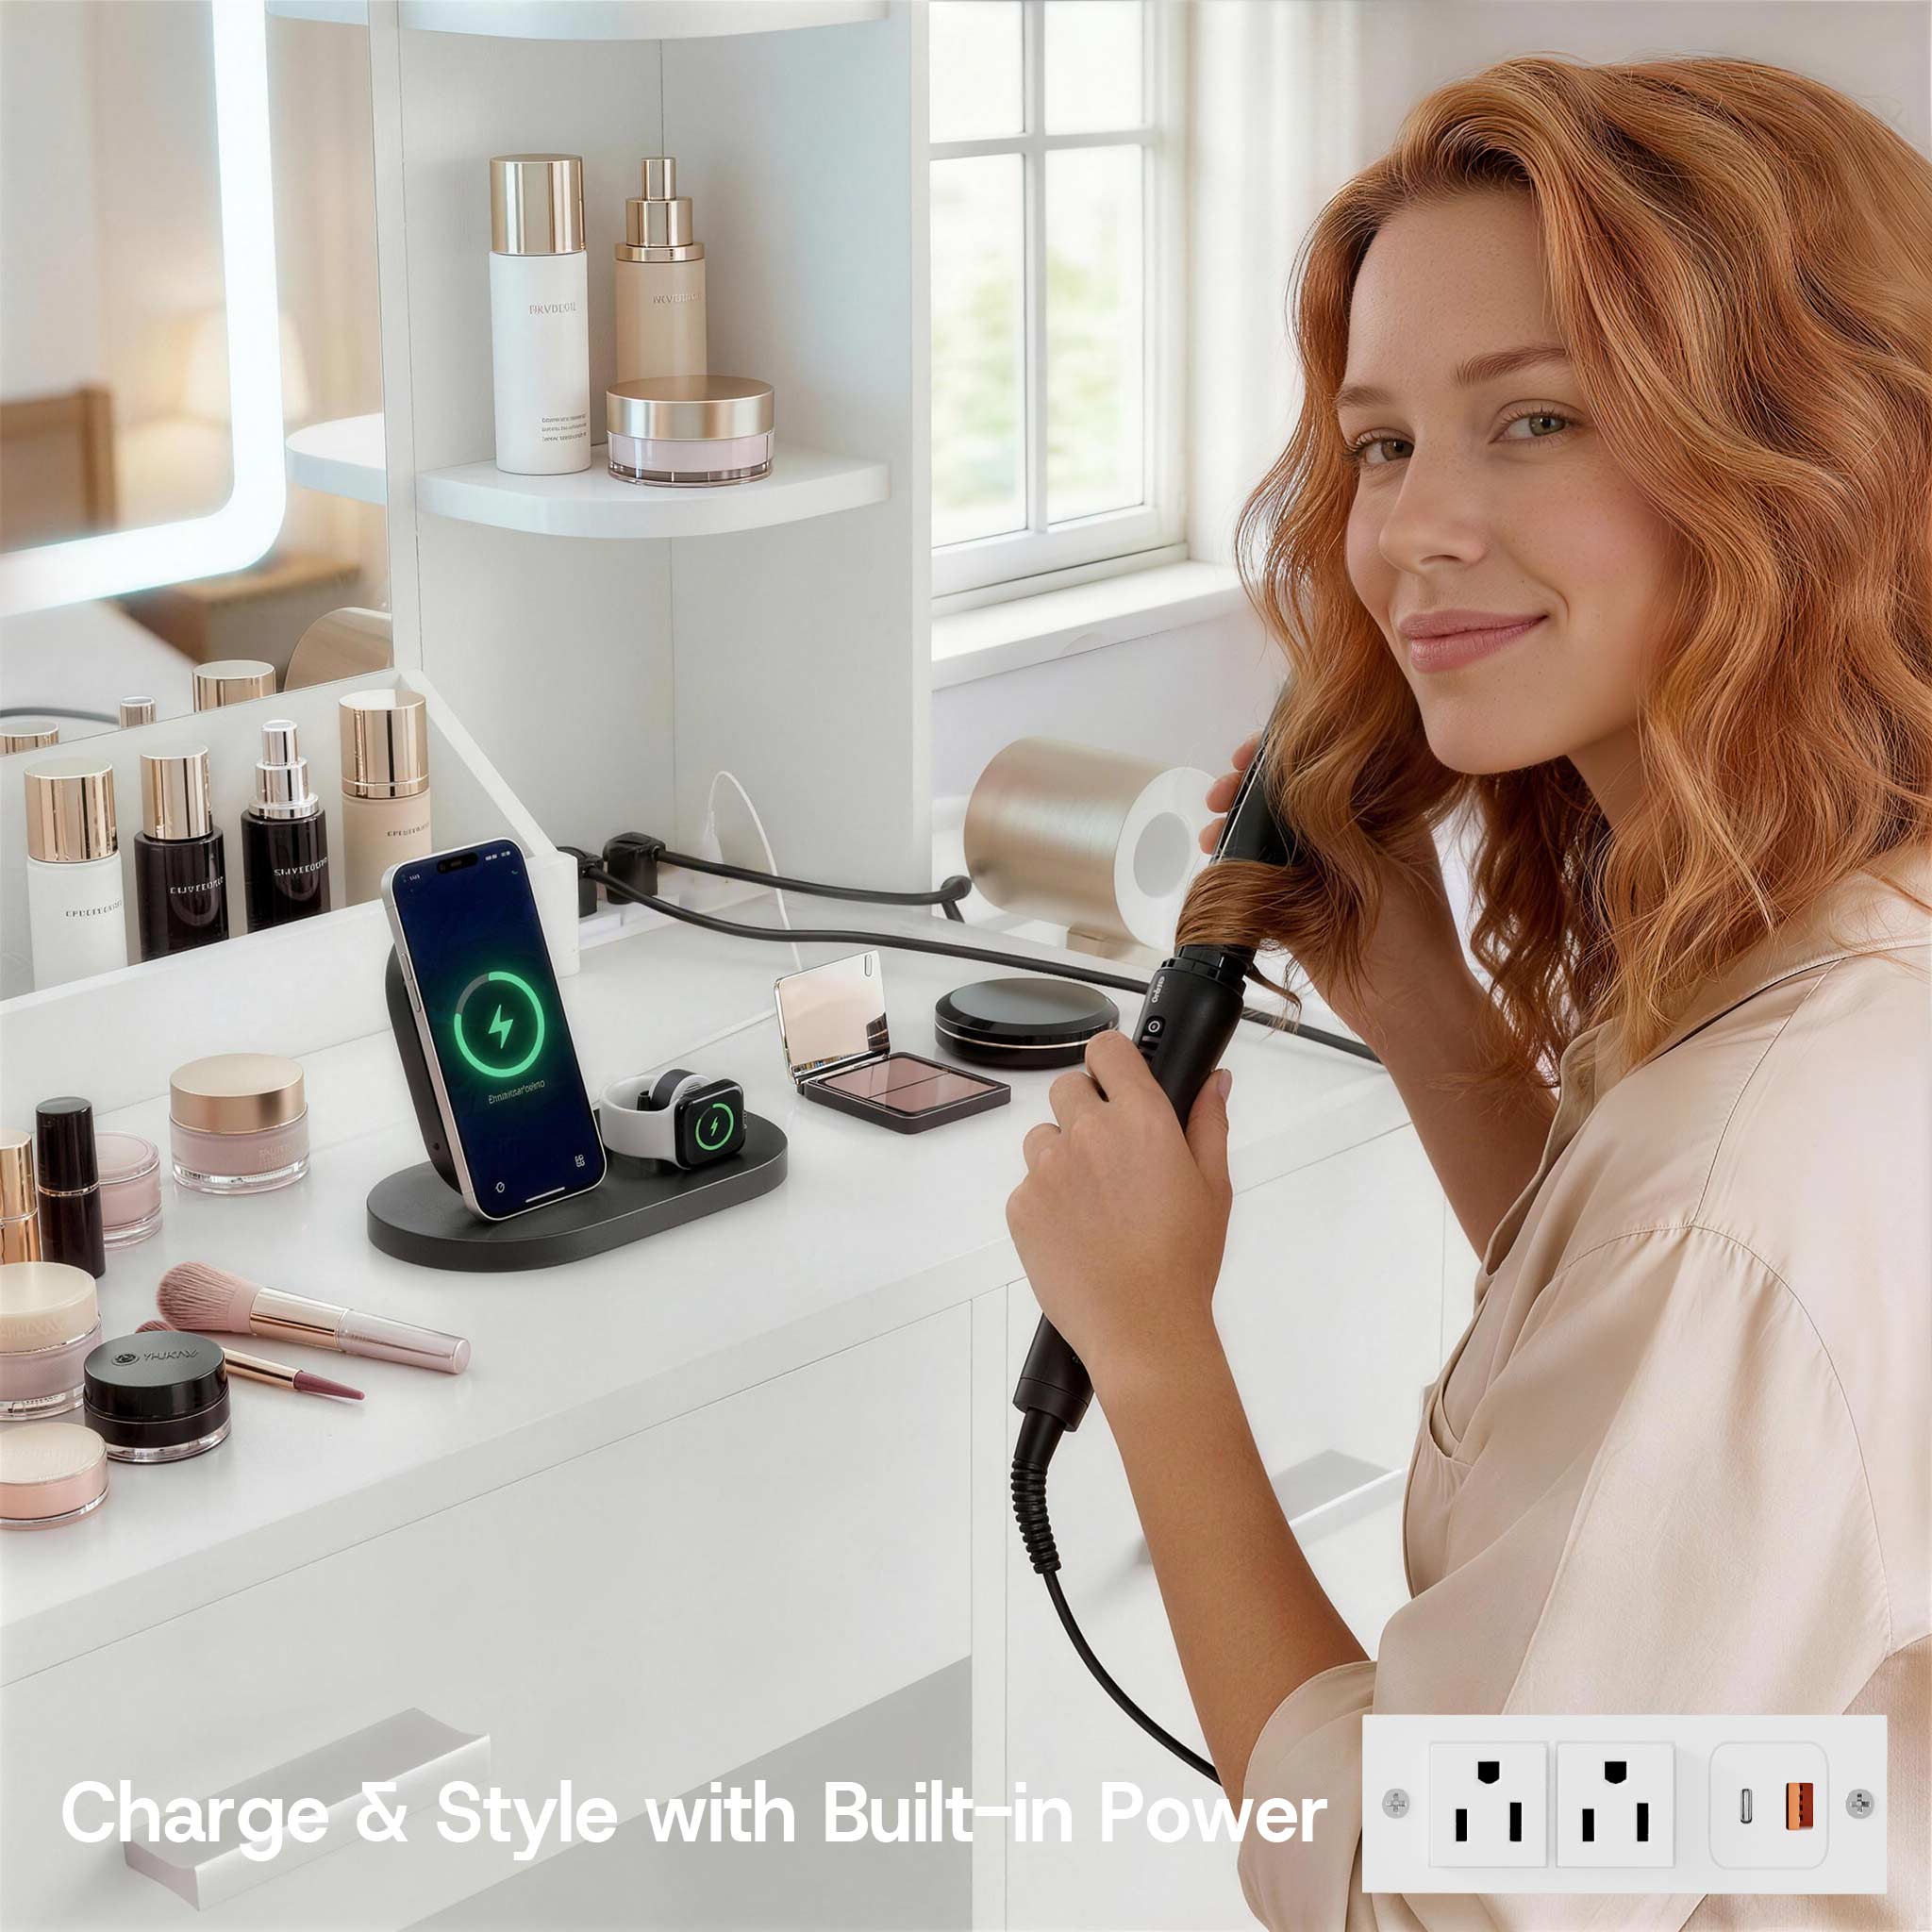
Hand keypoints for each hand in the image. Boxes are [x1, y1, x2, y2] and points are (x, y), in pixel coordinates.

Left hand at [1005, 1029, 1234, 1399]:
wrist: (1141, 1328)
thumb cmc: (1184, 1261)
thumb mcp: (1213, 1187)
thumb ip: (1209, 1123)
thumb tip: (1215, 1081)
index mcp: (1141, 1120)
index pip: (1107, 1049)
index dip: (1111, 1061)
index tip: (1118, 1080)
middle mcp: (1088, 1133)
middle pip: (1069, 1087)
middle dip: (1087, 1110)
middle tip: (1113, 1156)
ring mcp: (1048, 1169)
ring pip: (1043, 1136)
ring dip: (1063, 1154)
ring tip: (1095, 1202)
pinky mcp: (1021, 1205)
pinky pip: (1028, 1184)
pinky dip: (1047, 1200)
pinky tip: (1077, 1232)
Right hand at [1198, 732, 1468, 1044]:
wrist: (1408, 1014)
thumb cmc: (1420, 944)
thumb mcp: (1385, 876)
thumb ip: (1341, 832)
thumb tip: (1299, 786)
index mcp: (1387, 820)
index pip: (1338, 767)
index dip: (1295, 751)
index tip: (1255, 751)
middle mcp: (1351, 839)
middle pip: (1294, 798)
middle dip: (1254, 790)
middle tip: (1224, 792)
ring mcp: (1321, 874)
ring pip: (1271, 836)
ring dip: (1238, 828)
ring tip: (1213, 831)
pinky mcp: (1295, 908)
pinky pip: (1258, 878)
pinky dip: (1233, 867)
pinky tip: (1214, 860)